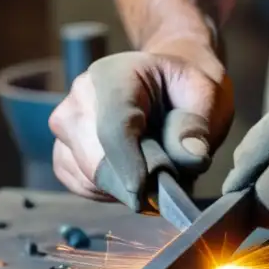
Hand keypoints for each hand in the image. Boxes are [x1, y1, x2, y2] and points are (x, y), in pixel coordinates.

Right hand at [49, 46, 232, 208]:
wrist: (167, 87)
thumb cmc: (185, 91)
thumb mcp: (205, 96)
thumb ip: (197, 125)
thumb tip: (190, 157)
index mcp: (113, 75)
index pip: (113, 126)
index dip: (128, 163)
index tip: (144, 191)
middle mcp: (80, 97)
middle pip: (93, 158)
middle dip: (131, 181)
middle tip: (168, 181)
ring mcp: (66, 125)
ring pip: (87, 176)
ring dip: (123, 187)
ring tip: (154, 171)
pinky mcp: (64, 152)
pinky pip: (81, 185)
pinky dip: (109, 192)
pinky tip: (132, 179)